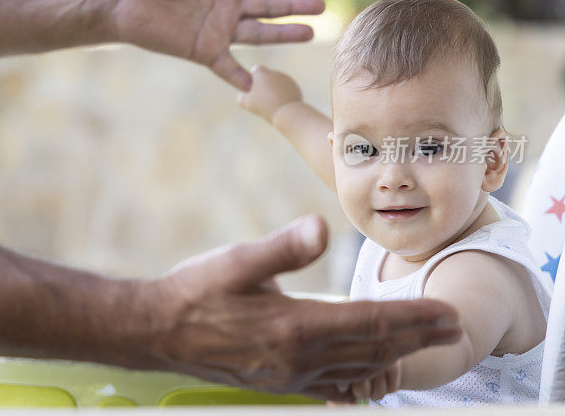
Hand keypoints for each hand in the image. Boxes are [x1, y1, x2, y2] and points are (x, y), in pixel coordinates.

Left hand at [111, 0, 323, 90]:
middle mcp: (227, 4)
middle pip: (270, 6)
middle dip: (295, 6)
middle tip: (321, 7)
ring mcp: (218, 29)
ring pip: (258, 33)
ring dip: (283, 34)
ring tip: (310, 33)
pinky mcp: (202, 50)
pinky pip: (227, 66)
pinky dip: (240, 76)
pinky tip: (258, 85)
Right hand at [139, 215, 460, 399]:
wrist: (159, 331)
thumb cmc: (197, 290)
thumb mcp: (237, 260)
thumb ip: (282, 248)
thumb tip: (319, 228)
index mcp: (296, 327)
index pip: (371, 322)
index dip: (414, 318)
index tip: (449, 313)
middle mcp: (300, 358)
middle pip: (374, 349)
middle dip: (416, 337)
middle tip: (453, 328)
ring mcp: (291, 376)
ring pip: (357, 369)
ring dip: (395, 356)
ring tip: (422, 346)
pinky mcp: (279, 380)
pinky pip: (332, 385)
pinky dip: (360, 378)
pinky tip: (370, 377)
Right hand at [237, 65, 302, 122]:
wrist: (287, 112)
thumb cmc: (265, 106)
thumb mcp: (247, 103)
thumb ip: (241, 98)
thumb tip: (241, 97)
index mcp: (262, 73)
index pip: (256, 70)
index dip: (254, 79)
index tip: (254, 89)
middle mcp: (275, 72)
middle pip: (267, 77)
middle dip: (265, 85)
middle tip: (262, 99)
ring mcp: (286, 79)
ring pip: (277, 83)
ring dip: (274, 90)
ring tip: (272, 104)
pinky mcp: (295, 87)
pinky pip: (286, 90)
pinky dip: (284, 95)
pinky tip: (281, 105)